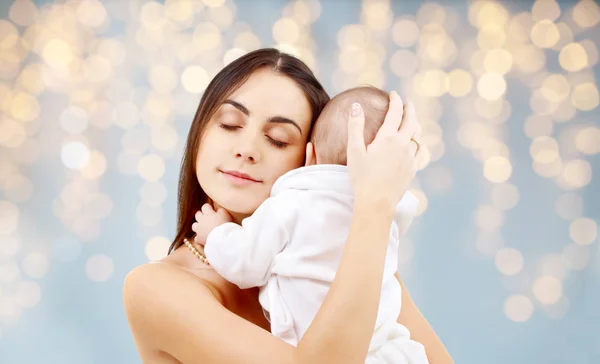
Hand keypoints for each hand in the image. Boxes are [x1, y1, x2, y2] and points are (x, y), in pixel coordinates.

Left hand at [191, 203, 232, 245]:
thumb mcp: (225, 214)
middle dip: (201, 215)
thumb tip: (218, 211)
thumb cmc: (224, 225)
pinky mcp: (199, 239)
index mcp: (208, 213)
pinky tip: (204, 239)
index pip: (205, 206)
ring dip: (198, 226)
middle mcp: (202, 220)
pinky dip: (200, 238)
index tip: (211, 209)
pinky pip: (197, 238)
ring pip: (194, 225)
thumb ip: (220, 211)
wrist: (221, 238)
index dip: (208, 207)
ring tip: (203, 228)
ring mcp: (199, 230)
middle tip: (206, 218)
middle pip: (197, 214)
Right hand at [346, 91, 423, 210]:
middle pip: (411, 121)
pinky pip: (421, 152)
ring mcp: (410, 157)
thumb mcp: (354, 151)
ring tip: (412, 121)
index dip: (395, 101)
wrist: (377, 202)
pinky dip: (420, 143)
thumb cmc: (362, 177)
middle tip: (407, 102)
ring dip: (415, 125)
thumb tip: (356, 106)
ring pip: (418, 135)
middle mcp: (403, 145)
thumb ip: (355, 127)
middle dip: (409, 109)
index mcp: (388, 138)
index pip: (395, 113)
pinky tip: (418, 145)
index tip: (393, 94)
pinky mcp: (413, 169)